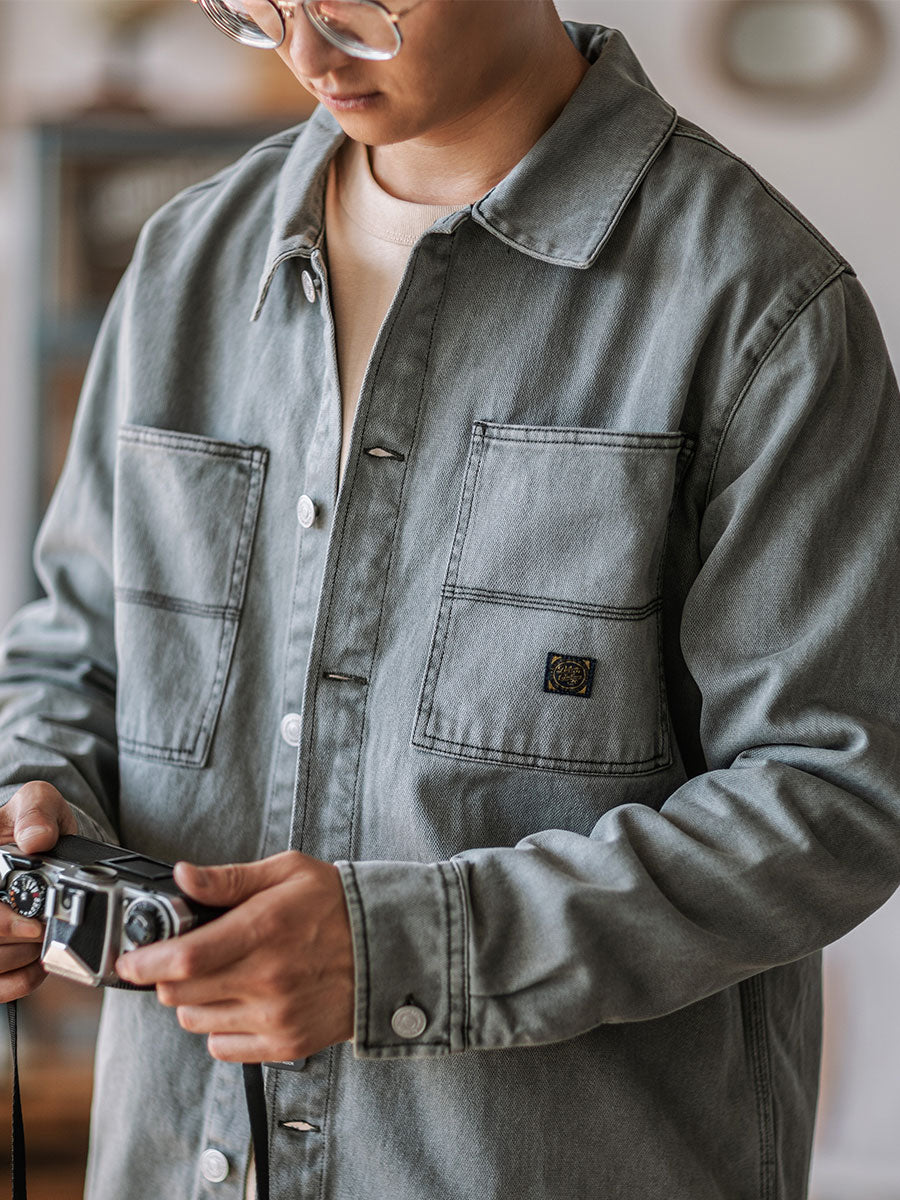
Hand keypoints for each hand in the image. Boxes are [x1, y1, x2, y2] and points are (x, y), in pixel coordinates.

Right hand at [0, 781, 77, 1000]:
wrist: (44, 846)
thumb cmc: (32, 824)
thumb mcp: (37, 803)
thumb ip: (35, 812)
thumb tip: (36, 838)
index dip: (1, 921)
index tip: (31, 922)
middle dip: (13, 937)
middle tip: (41, 928)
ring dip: (18, 958)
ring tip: (41, 937)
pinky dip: (19, 981)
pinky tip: (36, 963)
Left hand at [116, 851, 354, 1062]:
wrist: (390, 949)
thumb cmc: (336, 904)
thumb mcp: (287, 872)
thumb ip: (229, 879)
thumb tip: (181, 876)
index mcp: (265, 929)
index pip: (184, 957)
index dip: (146, 961)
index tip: (132, 959)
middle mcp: (268, 978)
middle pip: (180, 994)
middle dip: (169, 976)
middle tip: (183, 957)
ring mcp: (277, 1016)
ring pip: (196, 1022)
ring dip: (194, 1000)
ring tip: (221, 976)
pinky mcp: (286, 1044)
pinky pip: (223, 1047)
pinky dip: (220, 1026)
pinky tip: (242, 1000)